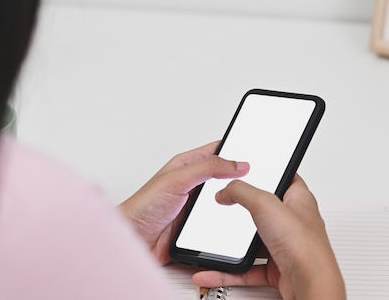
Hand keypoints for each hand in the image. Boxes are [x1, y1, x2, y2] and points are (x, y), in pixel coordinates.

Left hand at [118, 142, 248, 264]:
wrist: (133, 239)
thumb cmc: (142, 206)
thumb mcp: (177, 179)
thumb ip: (207, 168)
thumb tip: (236, 163)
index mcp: (187, 165)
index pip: (218, 151)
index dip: (236, 149)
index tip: (255, 151)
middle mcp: (193, 184)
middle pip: (225, 178)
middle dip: (239, 179)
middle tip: (256, 180)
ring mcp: (196, 206)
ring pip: (225, 201)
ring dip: (233, 204)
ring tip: (244, 203)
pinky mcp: (197, 226)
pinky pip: (219, 222)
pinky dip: (227, 223)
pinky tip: (232, 224)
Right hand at [191, 175, 345, 299]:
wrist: (310, 284)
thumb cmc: (305, 245)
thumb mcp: (266, 203)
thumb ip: (241, 191)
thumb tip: (226, 190)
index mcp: (299, 199)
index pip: (284, 178)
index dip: (268, 173)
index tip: (249, 171)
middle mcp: (293, 222)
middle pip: (264, 210)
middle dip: (245, 211)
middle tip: (229, 206)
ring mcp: (285, 246)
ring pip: (255, 242)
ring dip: (235, 244)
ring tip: (218, 240)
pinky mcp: (277, 268)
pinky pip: (248, 268)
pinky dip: (231, 270)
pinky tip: (216, 269)